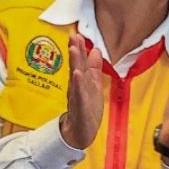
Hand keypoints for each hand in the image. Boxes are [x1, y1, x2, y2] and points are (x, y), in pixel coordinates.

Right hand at [59, 34, 105, 148]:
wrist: (80, 134)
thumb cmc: (86, 110)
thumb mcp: (93, 85)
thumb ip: (93, 68)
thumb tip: (95, 50)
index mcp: (82, 81)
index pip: (80, 62)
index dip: (79, 48)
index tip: (77, 34)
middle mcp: (78, 87)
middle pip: (76, 66)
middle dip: (75, 51)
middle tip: (73, 37)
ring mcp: (78, 97)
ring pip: (76, 78)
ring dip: (75, 63)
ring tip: (73, 50)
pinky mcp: (80, 108)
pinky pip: (79, 95)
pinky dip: (78, 84)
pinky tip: (77, 75)